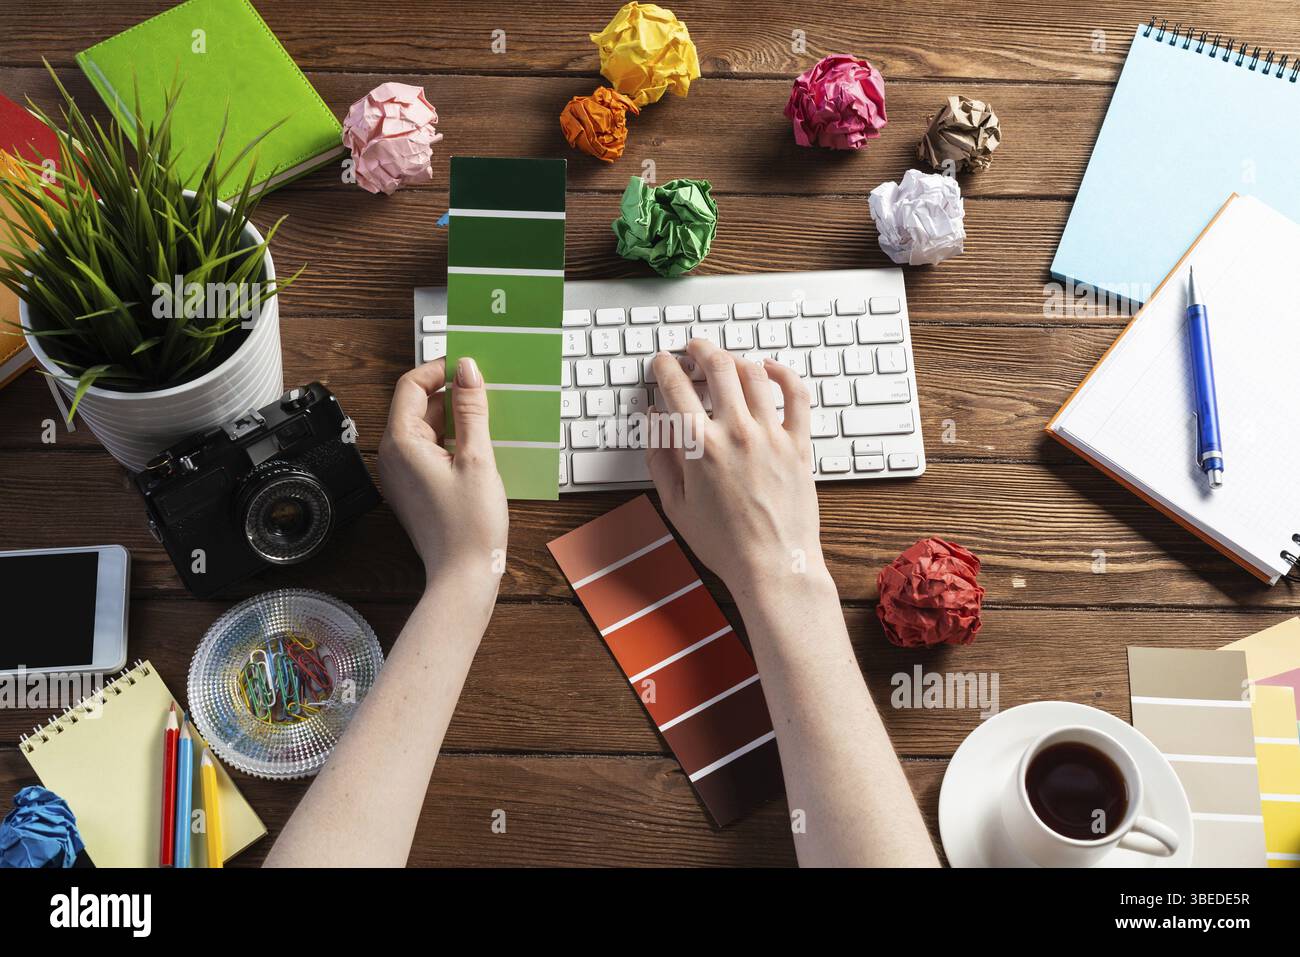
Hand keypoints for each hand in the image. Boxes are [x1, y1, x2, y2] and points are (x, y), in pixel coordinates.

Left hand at [378, 357, 507, 600]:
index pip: (411, 385)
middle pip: (418, 406)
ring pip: (427, 429)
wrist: (464, 576)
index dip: (439, 369)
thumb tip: (467, 369)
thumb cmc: (469, 526)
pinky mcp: (416, 488)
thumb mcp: (478, 458)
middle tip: (486, 391)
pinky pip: (431, 451)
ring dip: (456, 419)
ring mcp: (403, 474)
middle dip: (451, 394)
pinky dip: (454, 441)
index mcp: (401, 443)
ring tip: (489, 420)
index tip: (469, 365)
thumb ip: (472, 409)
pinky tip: (480, 448)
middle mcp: (393, 456)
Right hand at [646, 340, 824, 600]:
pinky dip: (783, 373)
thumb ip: (660, 458)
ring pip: (754, 374)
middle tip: (692, 348)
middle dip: (700, 349)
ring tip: (725, 359)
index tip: (662, 363)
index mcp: (699, 447)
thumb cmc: (723, 544)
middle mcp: (736, 432)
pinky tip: (770, 369)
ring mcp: (771, 435)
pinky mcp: (798, 444)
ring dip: (735, 358)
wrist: (773, 566)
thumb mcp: (675, 504)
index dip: (664, 367)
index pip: (675, 387)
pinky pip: (796, 395)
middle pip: (717, 366)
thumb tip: (653, 421)